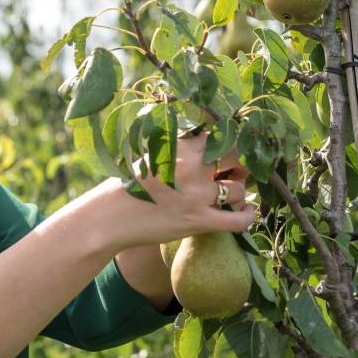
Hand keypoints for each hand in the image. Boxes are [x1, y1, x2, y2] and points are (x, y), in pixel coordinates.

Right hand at [102, 132, 255, 251]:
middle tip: (235, 170)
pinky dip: (248, 215)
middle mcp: (191, 167)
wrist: (109, 218)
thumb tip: (204, 143)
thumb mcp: (149, 157)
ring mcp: (197, 195)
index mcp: (177, 147)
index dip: (226, 143)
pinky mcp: (198, 221)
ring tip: (232, 193)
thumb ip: (176, 149)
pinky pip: (238, 220)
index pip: (216, 136)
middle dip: (238, 163)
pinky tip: (247, 211)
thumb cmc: (126, 186)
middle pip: (234, 156)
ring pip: (238, 189)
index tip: (226, 151)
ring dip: (238, 191)